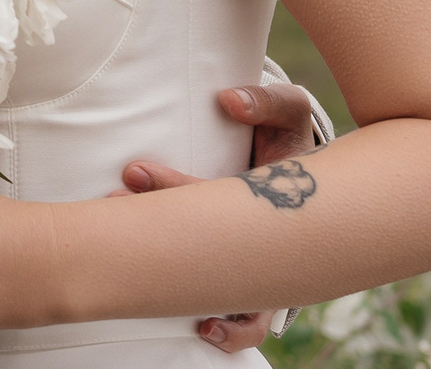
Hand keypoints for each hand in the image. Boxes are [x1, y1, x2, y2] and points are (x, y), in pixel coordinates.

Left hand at [95, 83, 323, 353]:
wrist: (317, 186)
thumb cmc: (292, 144)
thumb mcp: (287, 114)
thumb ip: (264, 103)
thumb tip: (228, 100)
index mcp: (270, 195)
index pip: (215, 199)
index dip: (173, 187)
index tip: (133, 171)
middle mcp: (270, 240)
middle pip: (212, 249)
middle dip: (161, 227)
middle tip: (114, 205)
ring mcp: (268, 268)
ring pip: (233, 293)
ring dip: (183, 287)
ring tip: (133, 271)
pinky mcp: (264, 286)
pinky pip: (253, 320)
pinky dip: (232, 330)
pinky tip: (204, 330)